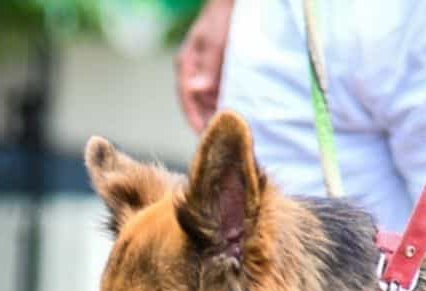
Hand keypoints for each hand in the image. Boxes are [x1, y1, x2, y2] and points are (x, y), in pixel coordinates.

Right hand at [175, 0, 233, 133]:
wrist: (233, 1)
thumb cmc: (223, 16)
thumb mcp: (216, 40)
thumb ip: (208, 66)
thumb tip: (195, 90)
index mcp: (186, 65)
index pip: (187, 99)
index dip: (195, 119)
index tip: (205, 137)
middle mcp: (194, 71)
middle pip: (199, 103)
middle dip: (209, 121)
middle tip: (222, 142)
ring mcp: (206, 71)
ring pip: (210, 99)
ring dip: (219, 113)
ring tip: (232, 132)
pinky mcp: (219, 71)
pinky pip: (221, 91)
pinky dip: (228, 102)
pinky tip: (239, 112)